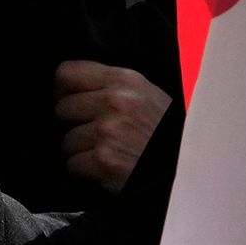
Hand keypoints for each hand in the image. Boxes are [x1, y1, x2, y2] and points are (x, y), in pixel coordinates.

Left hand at [54, 60, 170, 192]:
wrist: (184, 167)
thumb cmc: (163, 131)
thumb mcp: (145, 94)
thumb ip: (112, 86)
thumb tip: (68, 88)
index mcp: (124, 80)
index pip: (66, 74)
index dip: (61, 90)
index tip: (67, 100)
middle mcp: (115, 102)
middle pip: (62, 108)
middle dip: (72, 124)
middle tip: (91, 132)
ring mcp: (108, 132)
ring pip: (66, 140)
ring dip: (80, 150)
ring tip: (104, 152)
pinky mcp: (105, 161)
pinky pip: (73, 164)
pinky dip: (85, 171)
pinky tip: (105, 168)